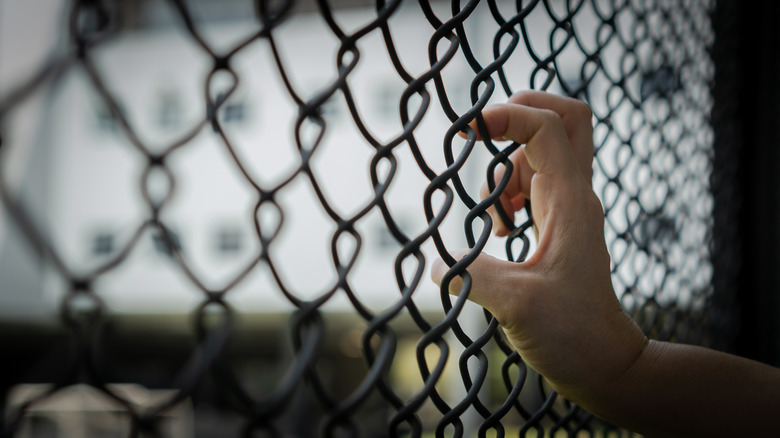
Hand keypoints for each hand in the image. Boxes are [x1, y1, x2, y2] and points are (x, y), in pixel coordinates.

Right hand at [431, 91, 646, 405]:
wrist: (605, 363)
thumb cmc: (571, 335)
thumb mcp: (513, 304)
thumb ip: (470, 274)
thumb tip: (437, 261)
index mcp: (568, 202)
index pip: (546, 127)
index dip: (505, 115)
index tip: (467, 131)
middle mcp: (573, 196)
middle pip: (565, 118)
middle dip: (521, 111)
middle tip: (483, 130)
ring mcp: (569, 209)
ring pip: (540, 153)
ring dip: (504, 168)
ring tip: (494, 219)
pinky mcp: (560, 225)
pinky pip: (533, 183)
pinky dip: (508, 192)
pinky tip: (500, 230)